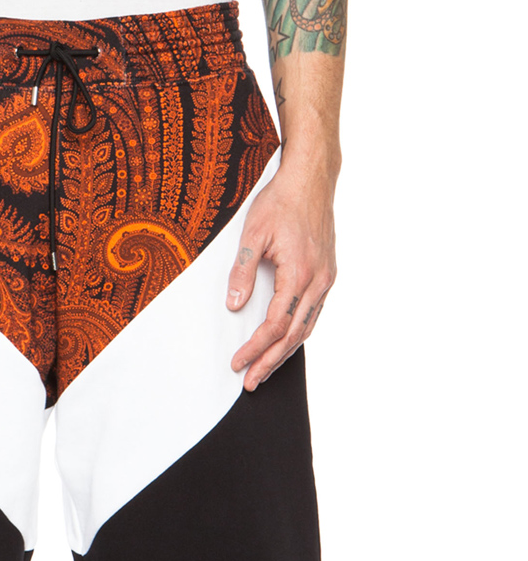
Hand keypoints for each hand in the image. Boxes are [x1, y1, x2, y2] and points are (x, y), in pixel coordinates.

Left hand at [226, 161, 336, 391]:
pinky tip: (285, 344)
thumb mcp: (252, 234)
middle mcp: (318, 281)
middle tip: (251, 382)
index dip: (255, 348)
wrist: (312, 178)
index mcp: (299, 273)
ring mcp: (326, 279)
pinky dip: (298, 334)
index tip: (238, 363)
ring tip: (265, 371)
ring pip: (306, 328)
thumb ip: (242, 272)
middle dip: (270, 362)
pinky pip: (313, 314)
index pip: (275, 325)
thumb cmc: (281, 201)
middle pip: (292, 335)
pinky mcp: (327, 274)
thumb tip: (234, 306)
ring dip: (285, 353)